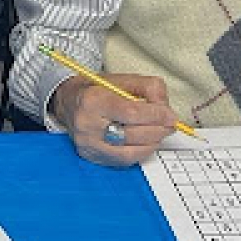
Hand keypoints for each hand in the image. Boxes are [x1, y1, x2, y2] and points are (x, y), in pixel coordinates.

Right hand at [52, 74, 177, 166]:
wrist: (69, 103)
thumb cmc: (97, 90)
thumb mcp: (122, 80)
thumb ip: (148, 87)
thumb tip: (165, 108)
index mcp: (92, 100)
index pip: (131, 113)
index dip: (156, 115)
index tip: (170, 115)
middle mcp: (86, 125)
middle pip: (131, 134)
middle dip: (157, 130)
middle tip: (170, 124)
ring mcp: (87, 145)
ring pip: (129, 152)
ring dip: (151, 144)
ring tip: (159, 133)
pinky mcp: (91, 157)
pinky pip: (123, 161)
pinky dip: (140, 152)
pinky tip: (146, 142)